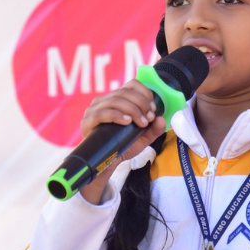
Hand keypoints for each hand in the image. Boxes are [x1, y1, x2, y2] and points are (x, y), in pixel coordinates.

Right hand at [78, 79, 165, 203]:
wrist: (107, 164)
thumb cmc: (123, 147)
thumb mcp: (142, 139)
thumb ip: (153, 130)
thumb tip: (161, 119)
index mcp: (117, 99)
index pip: (131, 85)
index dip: (145, 94)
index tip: (153, 109)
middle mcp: (104, 101)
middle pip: (125, 92)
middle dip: (141, 104)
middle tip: (149, 119)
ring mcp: (93, 110)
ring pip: (115, 100)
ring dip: (133, 110)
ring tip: (141, 123)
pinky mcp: (87, 122)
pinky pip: (102, 113)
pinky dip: (117, 115)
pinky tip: (127, 122)